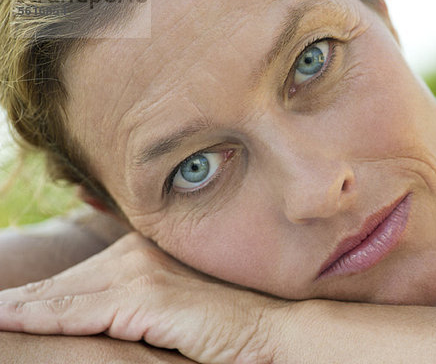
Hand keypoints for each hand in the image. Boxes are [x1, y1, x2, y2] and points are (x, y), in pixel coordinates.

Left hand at [0, 233, 283, 362]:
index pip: (79, 277)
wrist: (266, 327)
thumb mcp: (174, 307)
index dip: (43, 292)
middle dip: (26, 299)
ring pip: (66, 294)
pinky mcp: (147, 298)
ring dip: (23, 307)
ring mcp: (142, 274)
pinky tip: (11, 319)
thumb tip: (115, 315)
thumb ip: (139, 303)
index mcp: (143, 253)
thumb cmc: (224, 322)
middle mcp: (138, 254)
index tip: (8, 304)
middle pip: (66, 281)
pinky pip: (82, 311)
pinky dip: (44, 316)